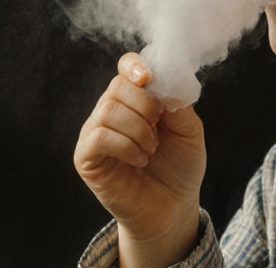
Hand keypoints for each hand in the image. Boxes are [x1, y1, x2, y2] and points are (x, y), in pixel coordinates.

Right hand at [75, 54, 204, 267]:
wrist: (172, 208)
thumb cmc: (179, 167)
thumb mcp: (189, 130)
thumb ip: (178, 102)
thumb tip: (162, 81)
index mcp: (135, 98)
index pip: (126, 67)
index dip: (135, 66)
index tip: (148, 78)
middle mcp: (110, 110)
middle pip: (118, 86)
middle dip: (145, 105)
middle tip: (159, 129)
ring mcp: (95, 133)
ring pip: (108, 111)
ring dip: (138, 130)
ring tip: (150, 150)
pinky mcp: (86, 157)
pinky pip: (99, 137)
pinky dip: (124, 145)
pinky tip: (139, 159)